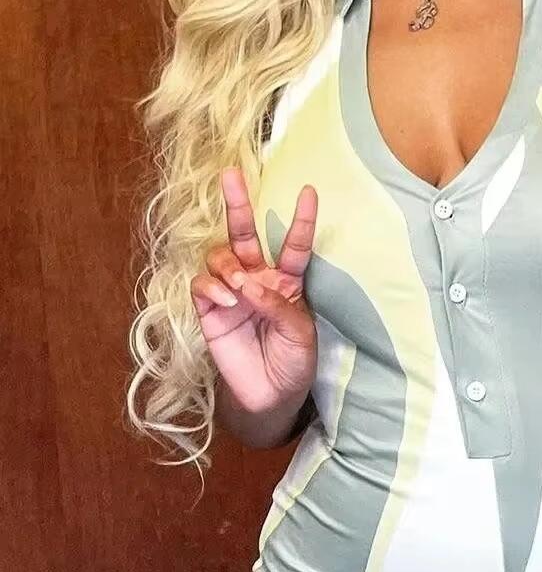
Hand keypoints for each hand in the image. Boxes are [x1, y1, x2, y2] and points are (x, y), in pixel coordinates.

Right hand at [190, 168, 318, 410]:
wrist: (270, 396)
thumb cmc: (294, 362)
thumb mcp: (300, 335)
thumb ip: (279, 307)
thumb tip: (249, 285)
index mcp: (288, 282)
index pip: (294, 244)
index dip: (301, 219)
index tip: (310, 191)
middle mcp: (257, 279)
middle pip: (245, 234)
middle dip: (238, 203)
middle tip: (231, 175)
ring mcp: (231, 293)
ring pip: (220, 256)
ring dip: (227, 265)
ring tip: (237, 287)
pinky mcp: (210, 310)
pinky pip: (202, 285)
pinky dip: (212, 287)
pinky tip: (226, 301)